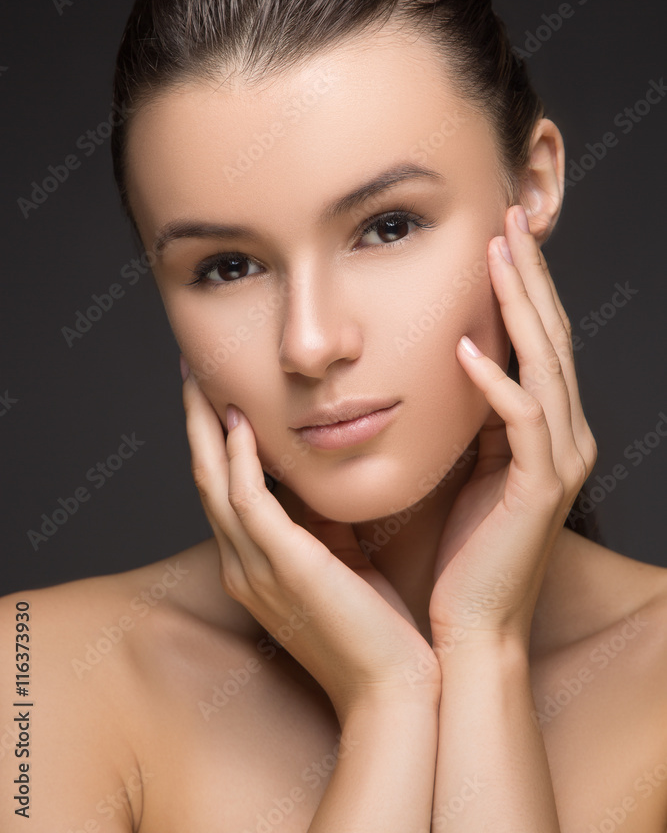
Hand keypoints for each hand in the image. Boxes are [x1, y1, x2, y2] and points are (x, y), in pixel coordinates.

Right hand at [180, 369, 440, 720]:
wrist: (392, 689)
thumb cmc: (374, 629)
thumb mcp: (341, 563)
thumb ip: (323, 522)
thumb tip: (325, 476)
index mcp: (255, 565)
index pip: (224, 491)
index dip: (215, 441)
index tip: (217, 396)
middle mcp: (243, 565)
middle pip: (206, 480)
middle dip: (197, 425)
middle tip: (192, 374)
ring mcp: (256, 568)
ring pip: (216, 484)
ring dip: (207, 429)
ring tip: (203, 383)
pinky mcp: (284, 567)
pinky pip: (248, 502)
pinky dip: (240, 460)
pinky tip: (242, 423)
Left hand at [428, 204, 597, 651]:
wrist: (470, 626)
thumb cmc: (462, 550)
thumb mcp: (468, 467)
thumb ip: (472, 418)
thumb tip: (451, 363)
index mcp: (547, 431)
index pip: (539, 342)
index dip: (524, 287)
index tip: (501, 236)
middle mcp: (565, 438)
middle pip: (551, 338)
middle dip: (531, 275)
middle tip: (512, 216)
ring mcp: (558, 462)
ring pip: (545, 366)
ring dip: (521, 306)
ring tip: (500, 253)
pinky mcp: (539, 488)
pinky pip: (521, 422)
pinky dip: (496, 383)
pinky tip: (467, 350)